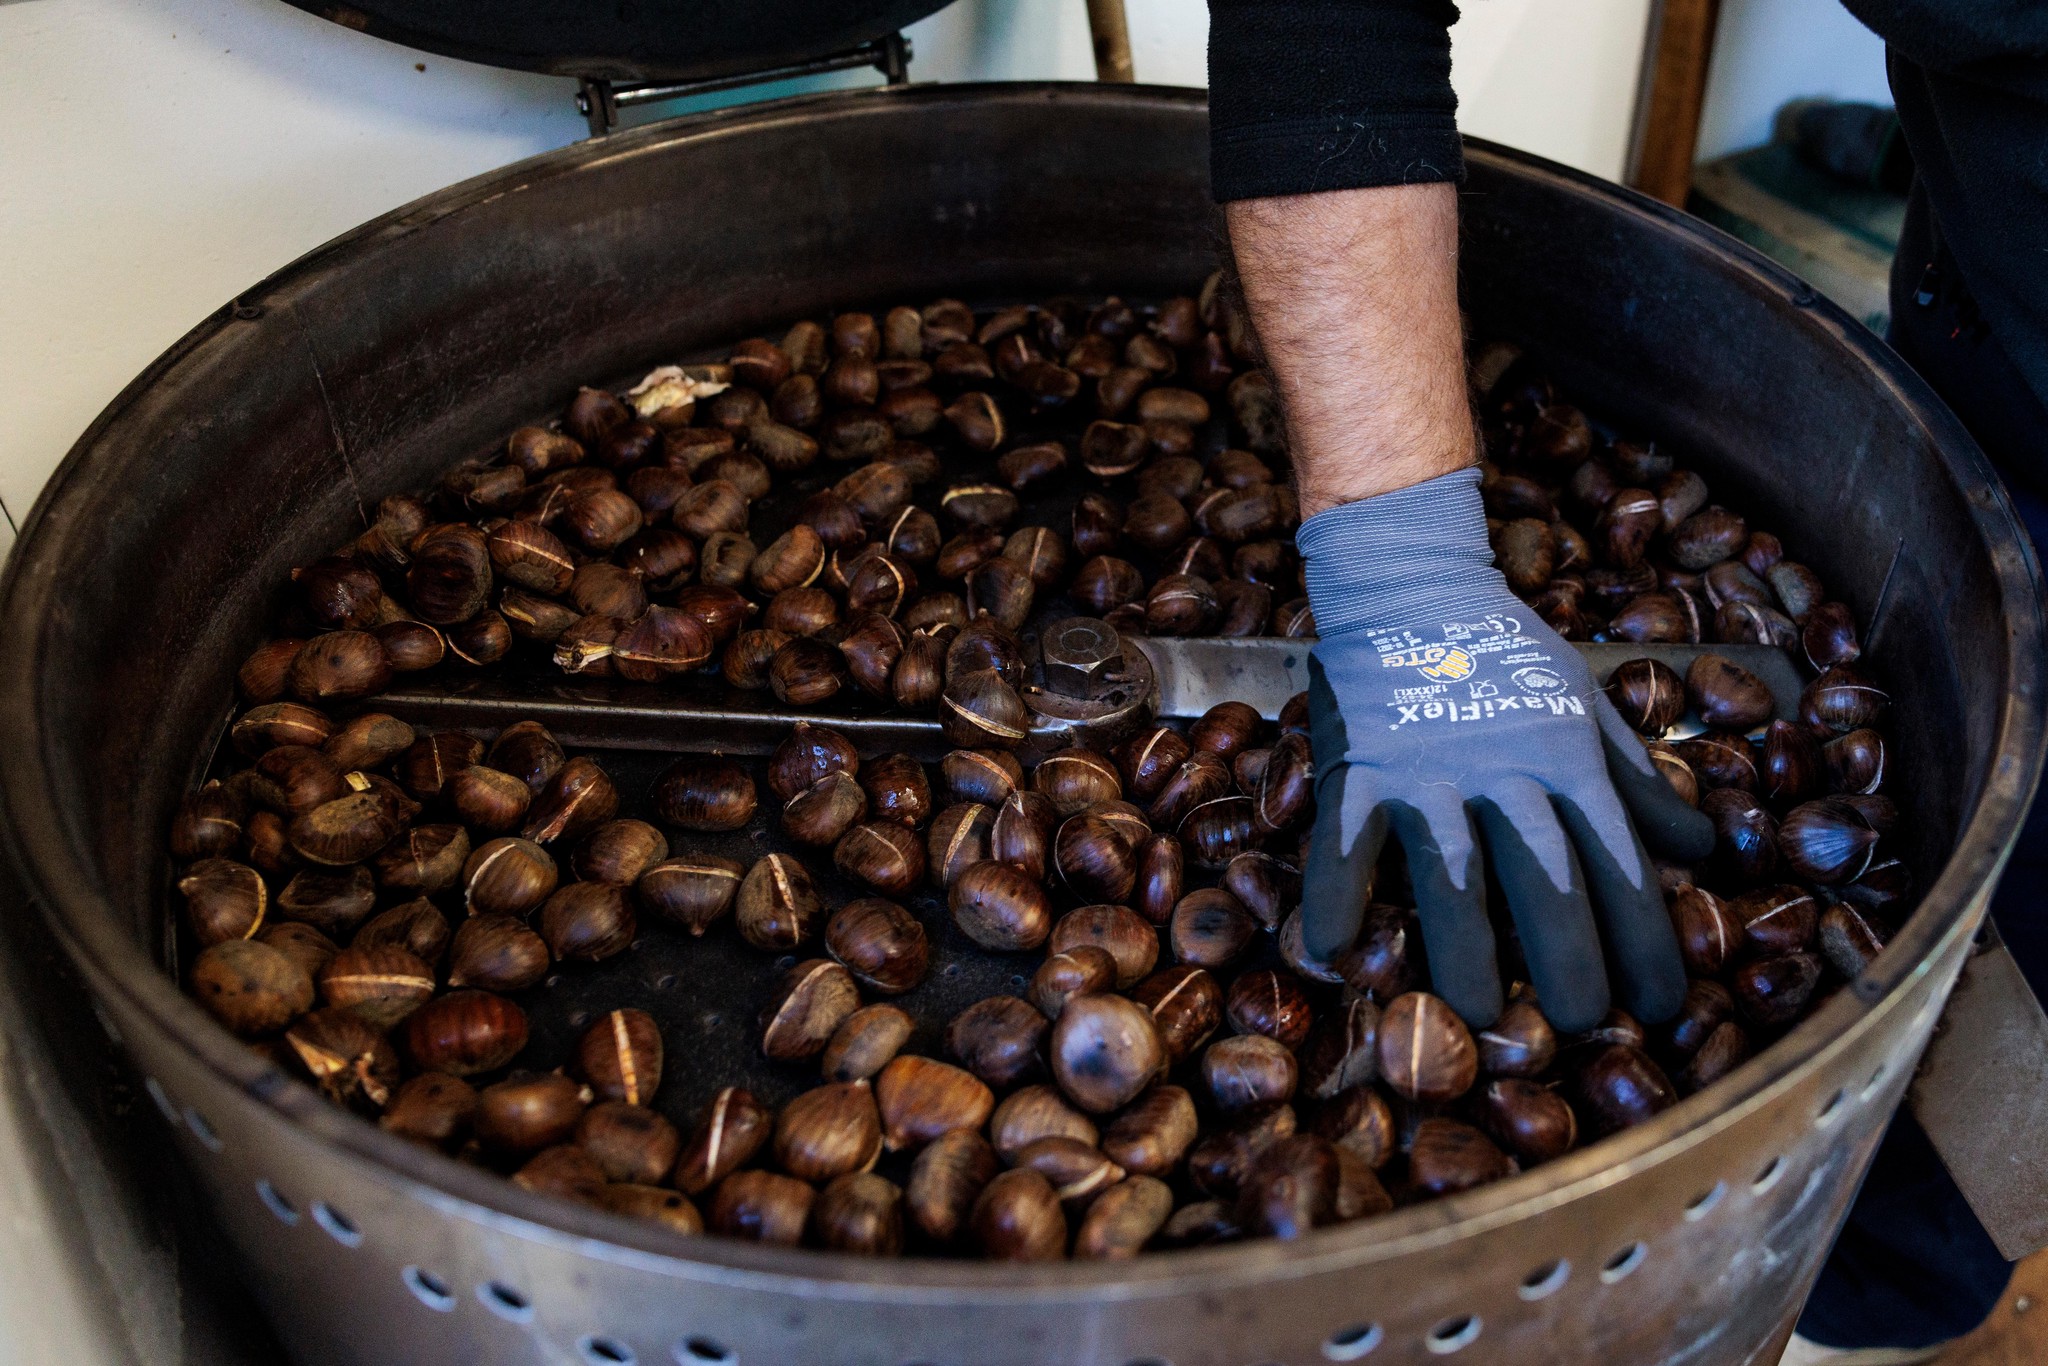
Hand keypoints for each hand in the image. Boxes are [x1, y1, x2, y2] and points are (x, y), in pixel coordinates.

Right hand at [1298, 470, 1715, 1031]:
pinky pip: (1345, 843)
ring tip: (1477, 1015)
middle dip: (1570, 964)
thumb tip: (1703, 853)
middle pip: (1547, 883)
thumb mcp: (1586, 707)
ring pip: (1452, 877)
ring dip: (1466, 952)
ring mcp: (1426, 775)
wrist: (1409, 584)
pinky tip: (1336, 952)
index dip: (1647, 941)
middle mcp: (1505, 776)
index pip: (1621, 865)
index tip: (1663, 1007)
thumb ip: (1638, 784)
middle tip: (1580, 1026)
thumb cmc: (1505, 651)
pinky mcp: (1359, 770)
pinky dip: (1338, 897)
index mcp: (1567, 763)